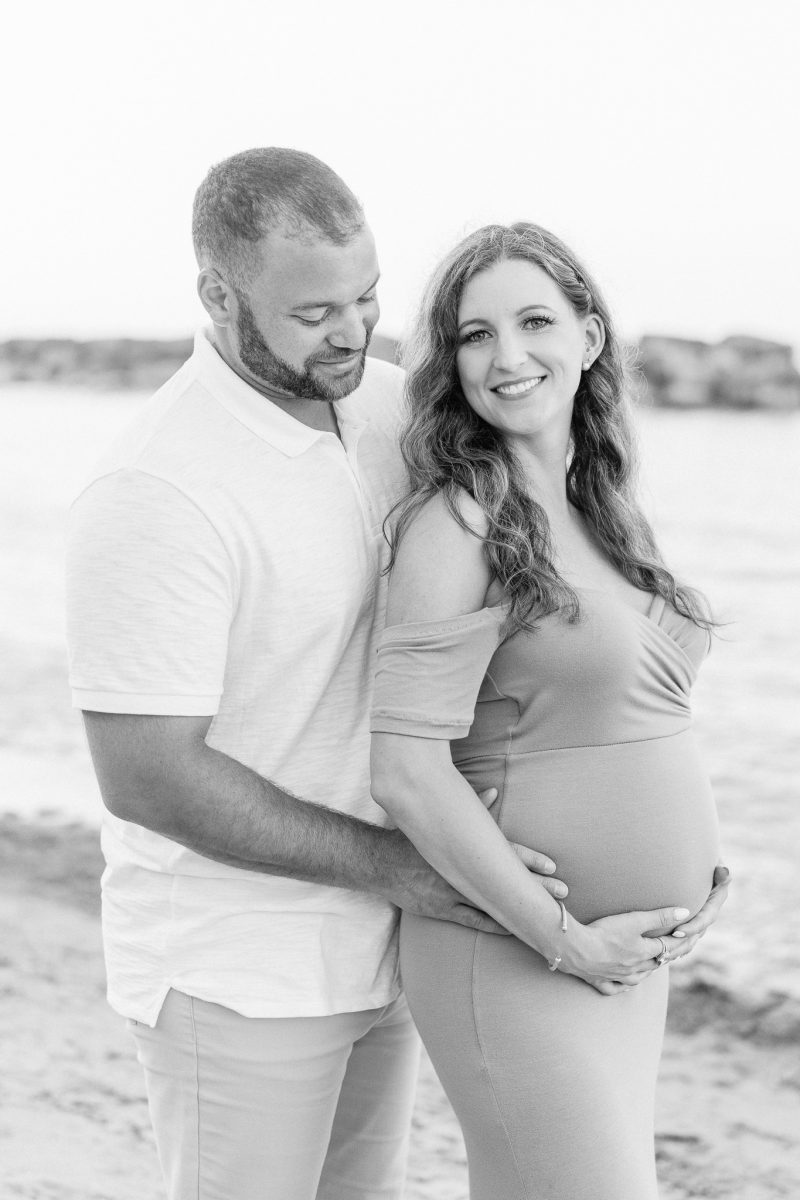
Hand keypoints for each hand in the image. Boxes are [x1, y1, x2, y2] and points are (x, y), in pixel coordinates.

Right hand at [381, 788, 566, 932]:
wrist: (381, 862)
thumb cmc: (415, 838)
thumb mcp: (442, 820)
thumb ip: (471, 807)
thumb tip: (494, 791)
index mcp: (464, 847)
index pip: (505, 852)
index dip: (530, 859)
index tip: (554, 865)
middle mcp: (462, 869)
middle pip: (506, 878)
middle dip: (536, 885)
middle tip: (564, 892)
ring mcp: (452, 891)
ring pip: (494, 901)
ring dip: (521, 907)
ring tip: (547, 915)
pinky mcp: (442, 909)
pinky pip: (473, 919)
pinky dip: (494, 924)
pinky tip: (514, 928)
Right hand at [557, 904, 694, 995]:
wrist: (576, 949)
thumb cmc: (605, 933)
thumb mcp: (635, 920)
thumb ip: (659, 916)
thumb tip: (685, 913)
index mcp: (644, 953)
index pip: (669, 947)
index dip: (682, 940)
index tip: (693, 934)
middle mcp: (634, 969)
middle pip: (655, 963)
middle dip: (667, 955)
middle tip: (675, 950)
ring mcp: (616, 977)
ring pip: (638, 978)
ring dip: (648, 972)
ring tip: (652, 965)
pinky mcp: (599, 981)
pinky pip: (615, 988)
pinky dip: (622, 987)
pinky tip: (624, 985)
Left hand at [642, 863, 731, 965]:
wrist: (692, 854)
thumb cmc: (700, 854)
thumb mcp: (709, 858)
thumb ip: (717, 868)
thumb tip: (724, 872)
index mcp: (715, 898)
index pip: (704, 918)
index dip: (692, 927)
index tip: (676, 932)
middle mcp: (708, 910)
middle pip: (696, 933)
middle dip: (681, 944)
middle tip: (664, 952)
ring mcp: (698, 916)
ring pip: (690, 938)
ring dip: (677, 949)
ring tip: (661, 958)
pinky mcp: (687, 918)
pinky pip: (682, 936)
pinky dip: (673, 945)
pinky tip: (660, 955)